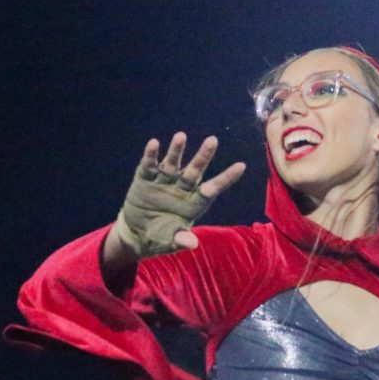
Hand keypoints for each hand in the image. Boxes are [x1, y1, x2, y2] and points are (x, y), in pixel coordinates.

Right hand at [112, 132, 245, 257]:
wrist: (137, 232)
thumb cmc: (161, 236)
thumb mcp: (170, 241)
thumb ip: (180, 239)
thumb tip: (192, 243)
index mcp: (194, 202)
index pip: (213, 188)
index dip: (227, 178)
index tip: (241, 166)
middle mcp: (182, 187)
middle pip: (195, 170)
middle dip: (203, 156)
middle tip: (213, 140)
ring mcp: (164, 180)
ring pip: (173, 163)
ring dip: (177, 150)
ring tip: (181, 136)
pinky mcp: (146, 178)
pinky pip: (149, 165)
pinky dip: (151, 155)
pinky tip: (154, 143)